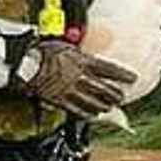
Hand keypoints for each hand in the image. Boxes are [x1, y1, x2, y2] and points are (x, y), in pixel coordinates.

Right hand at [19, 39, 137, 117]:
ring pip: (94, 102)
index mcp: (84, 62)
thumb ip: (79, 53)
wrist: (26, 64)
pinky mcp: (61, 101)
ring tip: (108, 107)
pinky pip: (78, 110)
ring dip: (104, 105)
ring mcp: (72, 91)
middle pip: (105, 90)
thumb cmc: (43, 52)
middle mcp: (81, 78)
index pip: (110, 70)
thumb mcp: (65, 46)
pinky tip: (93, 115)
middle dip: (116, 95)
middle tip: (121, 97)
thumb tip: (88, 52)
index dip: (123, 75)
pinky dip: (87, 113)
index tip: (133, 78)